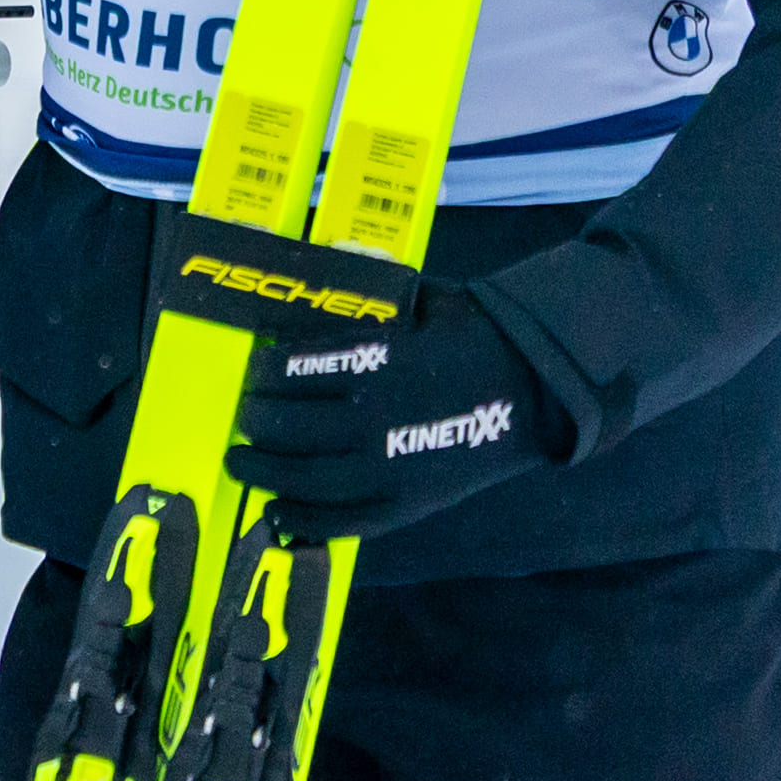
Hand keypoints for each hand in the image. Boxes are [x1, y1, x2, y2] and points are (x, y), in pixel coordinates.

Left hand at [221, 282, 572, 540]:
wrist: (541, 391)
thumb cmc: (477, 336)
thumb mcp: (425, 299)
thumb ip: (374, 287)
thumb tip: (329, 261)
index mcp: (380, 360)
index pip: (295, 368)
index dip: (262, 372)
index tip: (250, 370)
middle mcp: (379, 416)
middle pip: (291, 425)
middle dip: (254, 420)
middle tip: (240, 415)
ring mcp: (394, 467)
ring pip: (309, 476)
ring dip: (264, 471)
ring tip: (239, 462)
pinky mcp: (411, 503)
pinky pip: (347, 519)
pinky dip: (307, 519)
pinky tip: (277, 513)